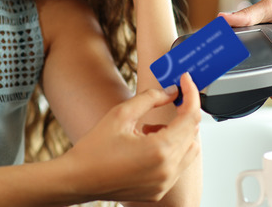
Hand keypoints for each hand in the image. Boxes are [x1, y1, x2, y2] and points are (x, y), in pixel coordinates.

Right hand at [65, 73, 200, 202]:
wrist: (77, 180)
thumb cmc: (94, 149)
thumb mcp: (121, 114)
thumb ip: (151, 98)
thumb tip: (172, 91)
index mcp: (159, 150)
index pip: (190, 117)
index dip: (191, 94)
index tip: (186, 80)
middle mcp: (167, 170)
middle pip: (193, 133)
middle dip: (185, 112)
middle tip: (172, 98)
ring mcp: (164, 183)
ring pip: (189, 150)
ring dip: (179, 132)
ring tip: (151, 127)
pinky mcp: (159, 191)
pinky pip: (178, 165)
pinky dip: (173, 150)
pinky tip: (149, 143)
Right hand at [219, 0, 271, 103]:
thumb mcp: (267, 8)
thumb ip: (246, 15)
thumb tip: (221, 18)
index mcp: (256, 36)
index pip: (245, 57)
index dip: (244, 70)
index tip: (242, 82)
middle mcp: (269, 48)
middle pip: (265, 72)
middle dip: (267, 86)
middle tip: (271, 94)